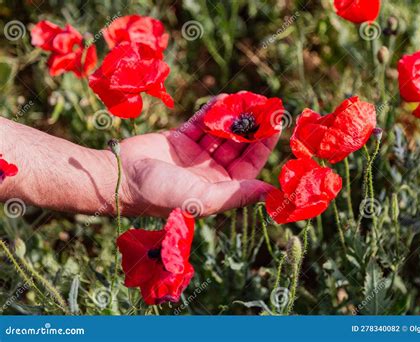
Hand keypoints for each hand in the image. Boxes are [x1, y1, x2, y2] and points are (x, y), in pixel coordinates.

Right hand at [119, 96, 278, 217]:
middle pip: (238, 146)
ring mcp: (194, 155)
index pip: (249, 165)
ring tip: (247, 97)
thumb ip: (237, 194)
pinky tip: (224, 98)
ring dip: (233, 116)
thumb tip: (271, 192)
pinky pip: (200, 123)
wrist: (119, 178)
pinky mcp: (179, 139)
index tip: (275, 125)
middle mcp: (209, 173)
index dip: (263, 145)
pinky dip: (212, 111)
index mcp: (218, 188)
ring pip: (221, 132)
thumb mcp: (203, 198)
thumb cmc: (161, 193)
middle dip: (251, 127)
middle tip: (265, 106)